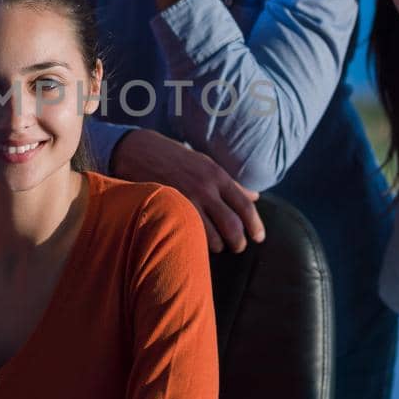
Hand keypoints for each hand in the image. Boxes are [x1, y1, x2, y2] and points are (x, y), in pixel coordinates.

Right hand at [111, 128, 262, 253]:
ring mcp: (187, 200)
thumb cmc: (176, 159)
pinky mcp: (170, 209)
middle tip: (238, 247)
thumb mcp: (206, 164)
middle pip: (232, 226)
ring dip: (218, 246)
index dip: (255, 225)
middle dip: (238, 242)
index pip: (245, 206)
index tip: (259, 237)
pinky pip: (191, 234)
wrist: (140, 151)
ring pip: (213, 237)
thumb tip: (255, 198)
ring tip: (217, 246)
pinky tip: (199, 243)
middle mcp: (205, 188)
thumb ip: (231, 183)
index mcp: (217, 176)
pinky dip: (198, 243)